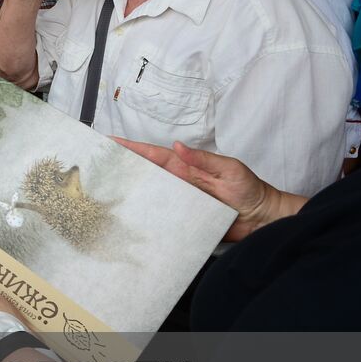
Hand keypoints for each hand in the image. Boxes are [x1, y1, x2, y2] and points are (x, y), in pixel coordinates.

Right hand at [112, 138, 285, 240]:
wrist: (262, 219)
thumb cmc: (250, 190)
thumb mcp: (229, 168)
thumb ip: (204, 159)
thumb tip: (177, 146)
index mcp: (187, 167)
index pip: (155, 154)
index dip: (133, 148)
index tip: (111, 141)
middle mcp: (179, 183)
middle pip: (146, 173)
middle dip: (123, 167)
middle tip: (98, 164)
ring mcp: (180, 202)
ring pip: (150, 196)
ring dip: (130, 193)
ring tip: (104, 191)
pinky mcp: (183, 220)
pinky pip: (161, 217)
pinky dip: (146, 216)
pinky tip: (130, 218)